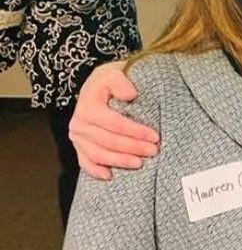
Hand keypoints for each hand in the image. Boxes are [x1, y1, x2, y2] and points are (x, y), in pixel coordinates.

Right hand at [69, 62, 158, 180]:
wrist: (97, 85)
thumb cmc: (109, 80)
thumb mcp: (114, 73)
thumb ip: (121, 82)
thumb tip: (130, 94)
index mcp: (88, 106)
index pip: (115, 123)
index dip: (135, 132)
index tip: (154, 136)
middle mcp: (79, 123)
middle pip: (109, 141)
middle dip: (133, 148)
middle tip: (153, 151)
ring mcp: (78, 137)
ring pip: (99, 154)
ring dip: (119, 161)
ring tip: (139, 164)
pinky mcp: (78, 146)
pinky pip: (85, 162)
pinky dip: (95, 170)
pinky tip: (109, 176)